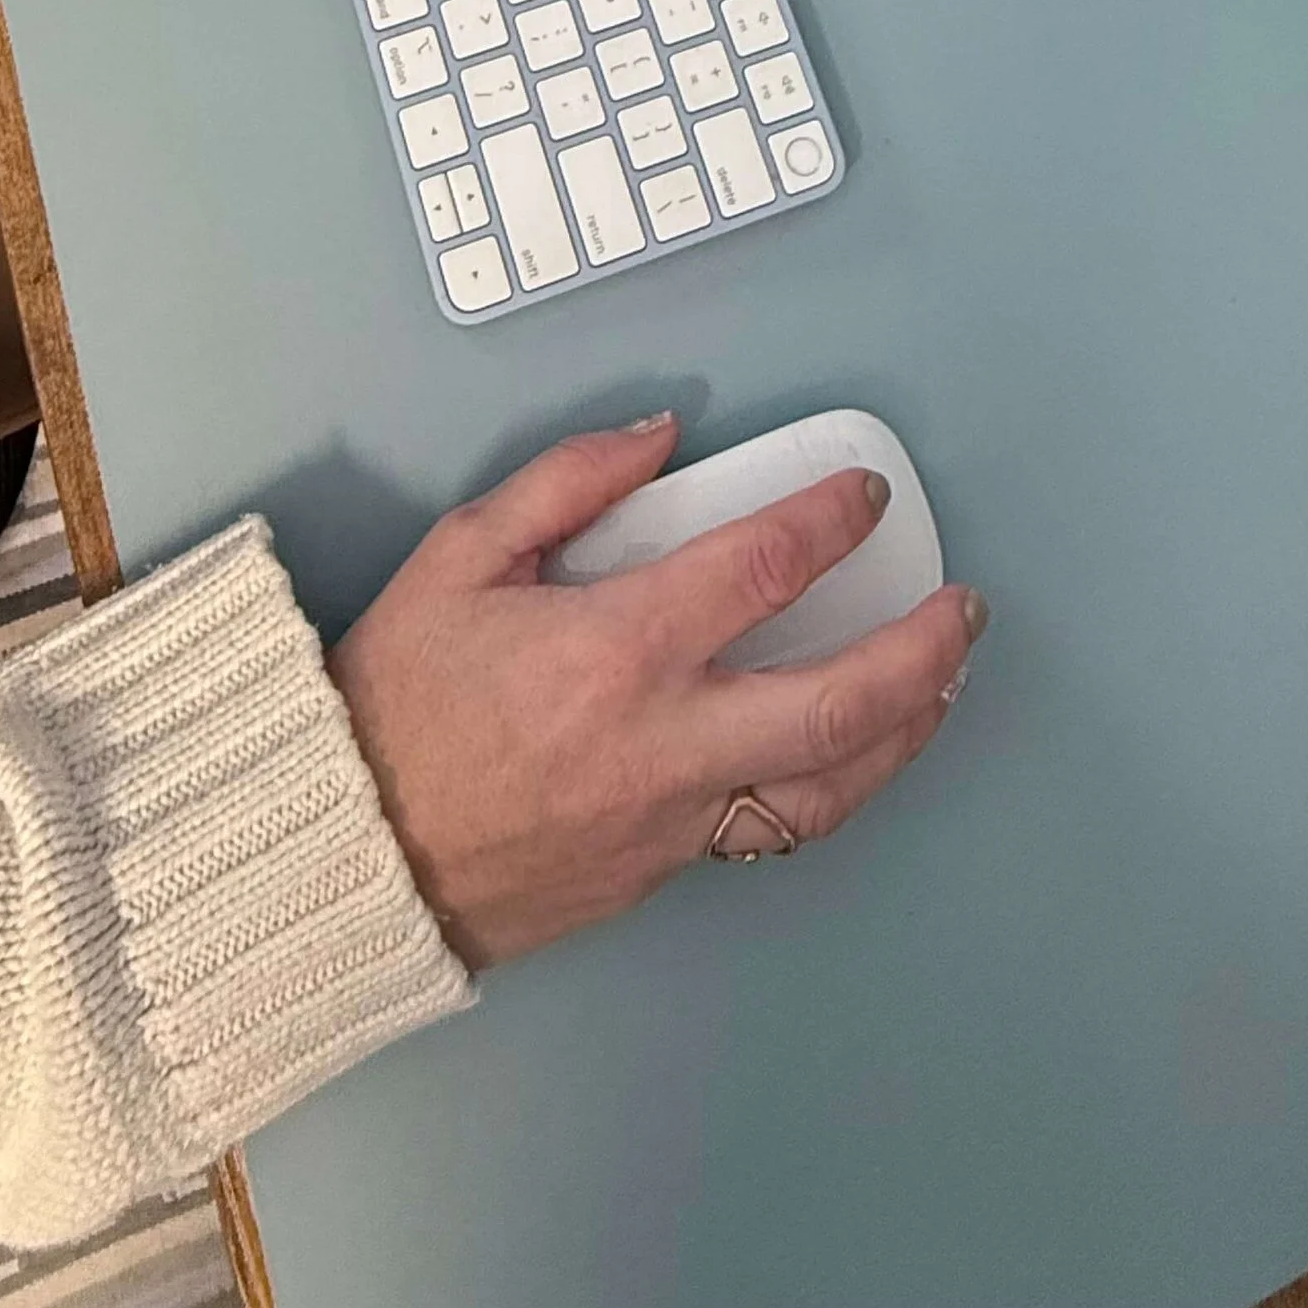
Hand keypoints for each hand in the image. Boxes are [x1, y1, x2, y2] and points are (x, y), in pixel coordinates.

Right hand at [327, 412, 986, 971]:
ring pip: (830, 787)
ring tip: (942, 686)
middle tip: (961, 609)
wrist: (346, 851)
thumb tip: (658, 436)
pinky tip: (850, 756)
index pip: (764, 567)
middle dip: (922, 651)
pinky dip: (831, 787)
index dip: (830, 518)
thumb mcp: (459, 557)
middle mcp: (666, 741)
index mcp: (618, 650)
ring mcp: (674, 819)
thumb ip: (567, 482)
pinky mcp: (664, 870)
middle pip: (841, 702)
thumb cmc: (395, 701)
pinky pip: (773, 830)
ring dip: (904, 732)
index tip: (864, 494)